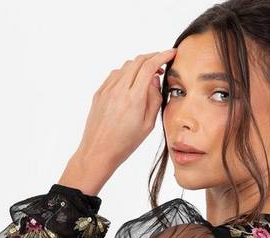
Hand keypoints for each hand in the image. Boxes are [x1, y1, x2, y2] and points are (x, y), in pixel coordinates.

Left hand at [59, 49, 176, 194]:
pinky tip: (132, 83)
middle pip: (137, 61)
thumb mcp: (147, 125)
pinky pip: (115, 75)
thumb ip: (154, 100)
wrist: (98, 151)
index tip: (171, 53)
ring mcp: (107, 89)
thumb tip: (154, 80)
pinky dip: (127, 73)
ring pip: (126, 66)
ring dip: (139, 65)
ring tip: (148, 76)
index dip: (162, 56)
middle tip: (162, 62)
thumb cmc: (124, 144)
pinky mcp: (99, 92)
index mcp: (134, 99)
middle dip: (152, 57)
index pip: (149, 67)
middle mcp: (119, 90)